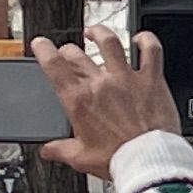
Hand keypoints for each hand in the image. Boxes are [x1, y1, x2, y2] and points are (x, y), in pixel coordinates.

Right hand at [34, 28, 180, 183]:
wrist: (149, 160)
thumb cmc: (118, 159)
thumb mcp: (81, 158)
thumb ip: (61, 150)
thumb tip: (48, 150)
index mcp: (79, 100)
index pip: (53, 65)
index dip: (43, 49)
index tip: (41, 44)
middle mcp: (101, 83)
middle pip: (77, 54)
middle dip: (68, 50)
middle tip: (68, 52)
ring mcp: (126, 78)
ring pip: (110, 42)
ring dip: (99, 33)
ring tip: (95, 32)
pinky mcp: (151, 79)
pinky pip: (151, 51)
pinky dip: (146, 40)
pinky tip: (142, 38)